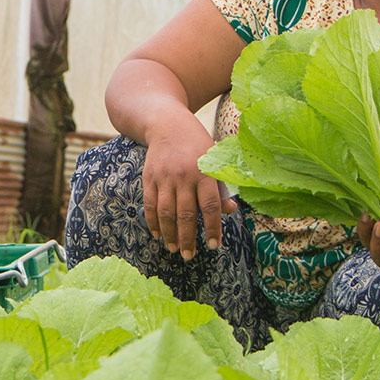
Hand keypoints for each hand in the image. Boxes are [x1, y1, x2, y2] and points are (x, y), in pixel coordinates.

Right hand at [142, 125, 237, 261]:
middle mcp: (183, 176)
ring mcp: (164, 177)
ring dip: (169, 234)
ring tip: (173, 249)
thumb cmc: (197, 144)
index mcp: (204, 172)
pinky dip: (153, 222)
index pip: (210, 206)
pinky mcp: (149, 178)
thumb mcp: (214, 160)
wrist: (167, 124)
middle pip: (186, 214)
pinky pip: (149, 205)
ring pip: (166, 212)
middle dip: (187, 238)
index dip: (212, 228)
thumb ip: (221, 186)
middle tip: (189, 256)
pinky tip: (158, 234)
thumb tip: (230, 211)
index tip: (213, 245)